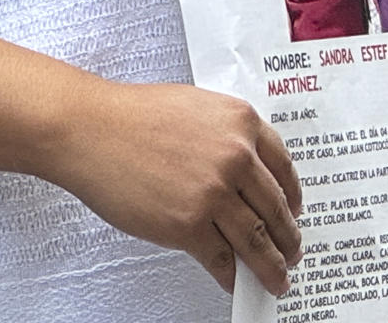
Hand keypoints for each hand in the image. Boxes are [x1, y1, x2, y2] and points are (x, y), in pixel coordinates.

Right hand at [46, 79, 301, 294]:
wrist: (91, 130)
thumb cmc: (133, 116)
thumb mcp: (198, 108)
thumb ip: (227, 135)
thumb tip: (246, 172)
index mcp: (242, 122)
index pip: (284, 167)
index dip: (294, 197)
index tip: (296, 212)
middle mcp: (236, 156)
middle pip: (275, 208)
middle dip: (288, 237)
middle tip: (292, 252)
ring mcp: (214, 192)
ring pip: (256, 239)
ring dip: (270, 265)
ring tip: (276, 278)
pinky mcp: (188, 224)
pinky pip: (221, 258)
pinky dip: (230, 275)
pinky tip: (233, 279)